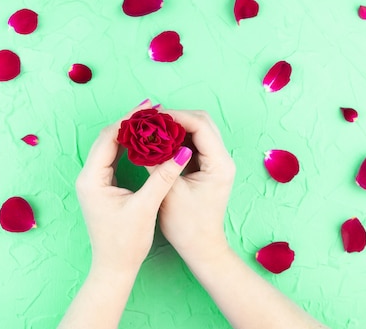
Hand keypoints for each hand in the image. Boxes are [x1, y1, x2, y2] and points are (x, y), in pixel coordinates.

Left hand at [75, 100, 192, 273]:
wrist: (114, 267)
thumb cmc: (125, 242)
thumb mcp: (146, 207)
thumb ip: (162, 177)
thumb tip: (181, 151)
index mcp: (92, 178)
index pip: (109, 138)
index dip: (130, 120)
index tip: (150, 108)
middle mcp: (88, 176)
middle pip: (108, 138)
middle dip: (130, 122)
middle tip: (153, 108)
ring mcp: (93, 181)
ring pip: (110, 146)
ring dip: (129, 133)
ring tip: (151, 119)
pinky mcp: (101, 186)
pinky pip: (113, 157)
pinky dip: (128, 147)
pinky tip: (145, 141)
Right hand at [145, 107, 235, 262]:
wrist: (200, 247)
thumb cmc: (187, 226)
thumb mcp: (169, 192)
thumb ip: (158, 163)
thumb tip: (143, 139)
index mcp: (219, 164)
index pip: (200, 126)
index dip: (175, 117)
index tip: (152, 118)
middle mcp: (223, 159)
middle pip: (202, 123)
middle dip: (176, 118)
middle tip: (151, 121)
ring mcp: (217, 162)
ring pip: (198, 130)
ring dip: (176, 127)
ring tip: (153, 128)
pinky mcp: (208, 167)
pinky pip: (194, 142)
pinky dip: (177, 138)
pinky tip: (159, 142)